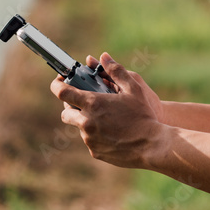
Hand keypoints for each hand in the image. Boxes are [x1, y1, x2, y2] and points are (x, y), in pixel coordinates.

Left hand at [50, 52, 164, 168]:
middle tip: (85, 102)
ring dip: (86, 120)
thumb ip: (115, 70)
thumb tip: (103, 57)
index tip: (59, 82)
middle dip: (72, 106)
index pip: (62, 92)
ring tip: (105, 118)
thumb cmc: (144, 115)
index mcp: (92, 104)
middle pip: (65, 112)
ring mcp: (89, 139)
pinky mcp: (95, 152)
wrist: (152, 146)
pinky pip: (90, 141)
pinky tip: (112, 132)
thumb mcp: (133, 88)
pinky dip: (96, 135)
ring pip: (79, 127)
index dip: (57, 85)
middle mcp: (86, 122)